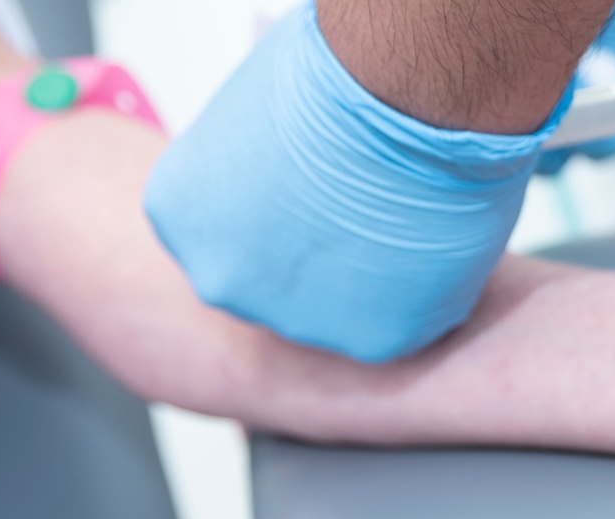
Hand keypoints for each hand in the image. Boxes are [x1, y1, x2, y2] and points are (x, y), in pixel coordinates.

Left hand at [143, 3, 565, 362]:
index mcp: (181, 214)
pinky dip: (423, 289)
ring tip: (408, 214)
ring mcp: (294, 319)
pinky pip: (399, 320)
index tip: (315, 184)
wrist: (410, 97)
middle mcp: (221, 280)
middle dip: (318, 250)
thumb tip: (281, 174)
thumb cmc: (341, 80)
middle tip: (365, 205)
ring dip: (373, 274)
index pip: (224, 229)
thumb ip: (252, 168)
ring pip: (341, 307)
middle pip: (274, 280)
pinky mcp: (370, 341)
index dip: (281, 204)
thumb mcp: (258, 111)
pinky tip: (433, 237)